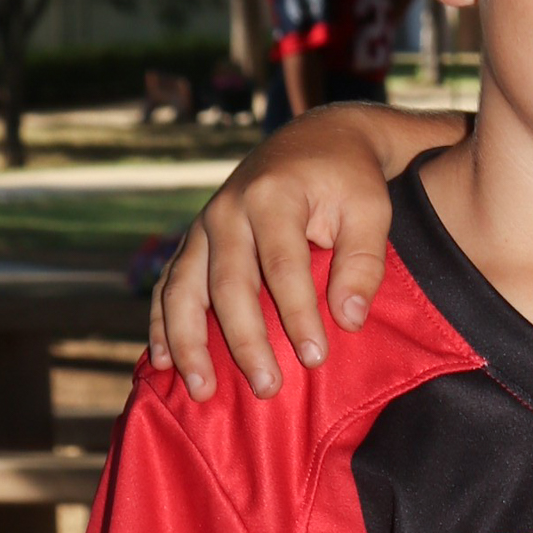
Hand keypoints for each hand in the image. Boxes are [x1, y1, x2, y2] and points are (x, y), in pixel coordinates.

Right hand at [148, 103, 460, 399]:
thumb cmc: (349, 181)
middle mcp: (227, 210)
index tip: (315, 358)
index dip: (297, 313)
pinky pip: (169, 286)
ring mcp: (203, 226)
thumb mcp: (371, 210)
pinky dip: (162, 325)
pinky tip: (163, 364)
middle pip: (228, 284)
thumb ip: (363, 262)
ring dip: (189, 342)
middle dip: (245, 340)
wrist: (316, 142)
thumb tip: (348, 320)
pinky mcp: (194, 242)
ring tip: (202, 390)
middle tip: (267, 388)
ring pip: (184, 289)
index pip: (282, 264)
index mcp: (272, 196)